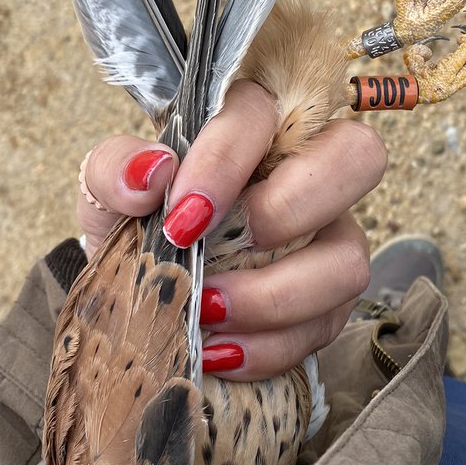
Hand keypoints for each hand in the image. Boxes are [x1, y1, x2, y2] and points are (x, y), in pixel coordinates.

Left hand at [77, 80, 386, 380]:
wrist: (138, 288)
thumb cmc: (137, 222)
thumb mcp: (107, 191)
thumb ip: (114, 168)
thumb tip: (151, 172)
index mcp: (251, 122)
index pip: (261, 111)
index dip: (226, 162)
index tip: (180, 218)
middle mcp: (307, 169)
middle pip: (358, 155)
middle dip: (288, 209)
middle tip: (216, 249)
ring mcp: (329, 235)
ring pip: (349, 259)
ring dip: (275, 297)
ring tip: (207, 313)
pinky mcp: (329, 300)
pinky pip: (326, 325)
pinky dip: (269, 347)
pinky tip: (218, 352)